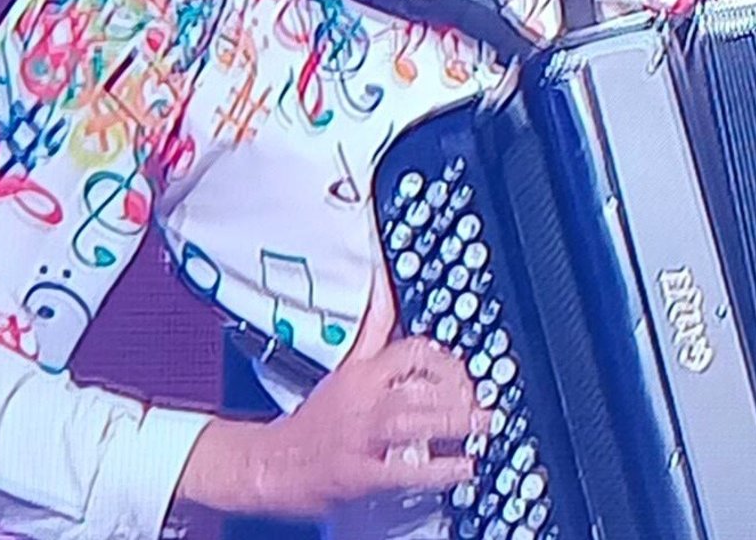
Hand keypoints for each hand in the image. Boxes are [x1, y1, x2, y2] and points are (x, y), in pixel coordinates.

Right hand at [177, 337, 488, 519]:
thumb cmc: (316, 419)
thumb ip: (372, 327)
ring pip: (413, 420)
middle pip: (418, 384)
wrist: (272, 464)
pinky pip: (406, 470)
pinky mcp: (359, 473)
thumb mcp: (345, 366)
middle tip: (484, 402)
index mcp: (361, 372)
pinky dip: (439, 470)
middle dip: (458, 392)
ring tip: (482, 425)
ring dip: (454, 422)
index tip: (468, 371)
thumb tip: (382, 282)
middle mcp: (363, 400)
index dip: (446, 359)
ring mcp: (361, 436)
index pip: (411, 349)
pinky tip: (463, 468)